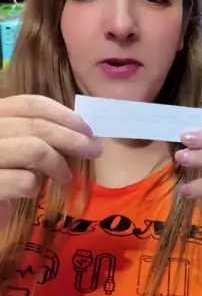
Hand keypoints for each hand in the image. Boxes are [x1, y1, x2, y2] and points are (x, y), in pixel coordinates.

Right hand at [0, 95, 101, 227]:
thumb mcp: (13, 146)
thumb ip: (34, 133)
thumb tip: (78, 131)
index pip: (29, 104)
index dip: (62, 114)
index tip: (86, 129)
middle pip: (36, 125)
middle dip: (71, 138)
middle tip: (93, 151)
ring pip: (34, 150)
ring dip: (58, 164)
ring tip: (65, 177)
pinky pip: (25, 181)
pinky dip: (36, 187)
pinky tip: (32, 192)